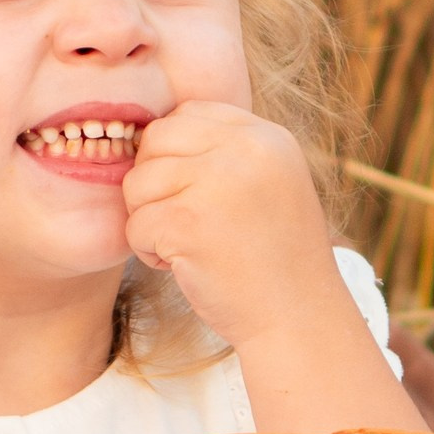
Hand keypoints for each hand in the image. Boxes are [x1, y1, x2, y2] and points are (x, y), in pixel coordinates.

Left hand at [121, 103, 337, 351]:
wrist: (299, 320)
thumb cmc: (277, 260)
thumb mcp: (271, 185)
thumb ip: (228, 152)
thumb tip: (156, 133)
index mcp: (267, 137)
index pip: (190, 113)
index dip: (176, 153)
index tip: (193, 193)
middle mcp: (246, 150)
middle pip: (156, 140)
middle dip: (155, 183)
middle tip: (181, 221)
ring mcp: (216, 183)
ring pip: (138, 183)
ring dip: (149, 219)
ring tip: (185, 245)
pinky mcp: (187, 222)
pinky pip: (134, 225)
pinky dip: (148, 251)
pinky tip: (183, 266)